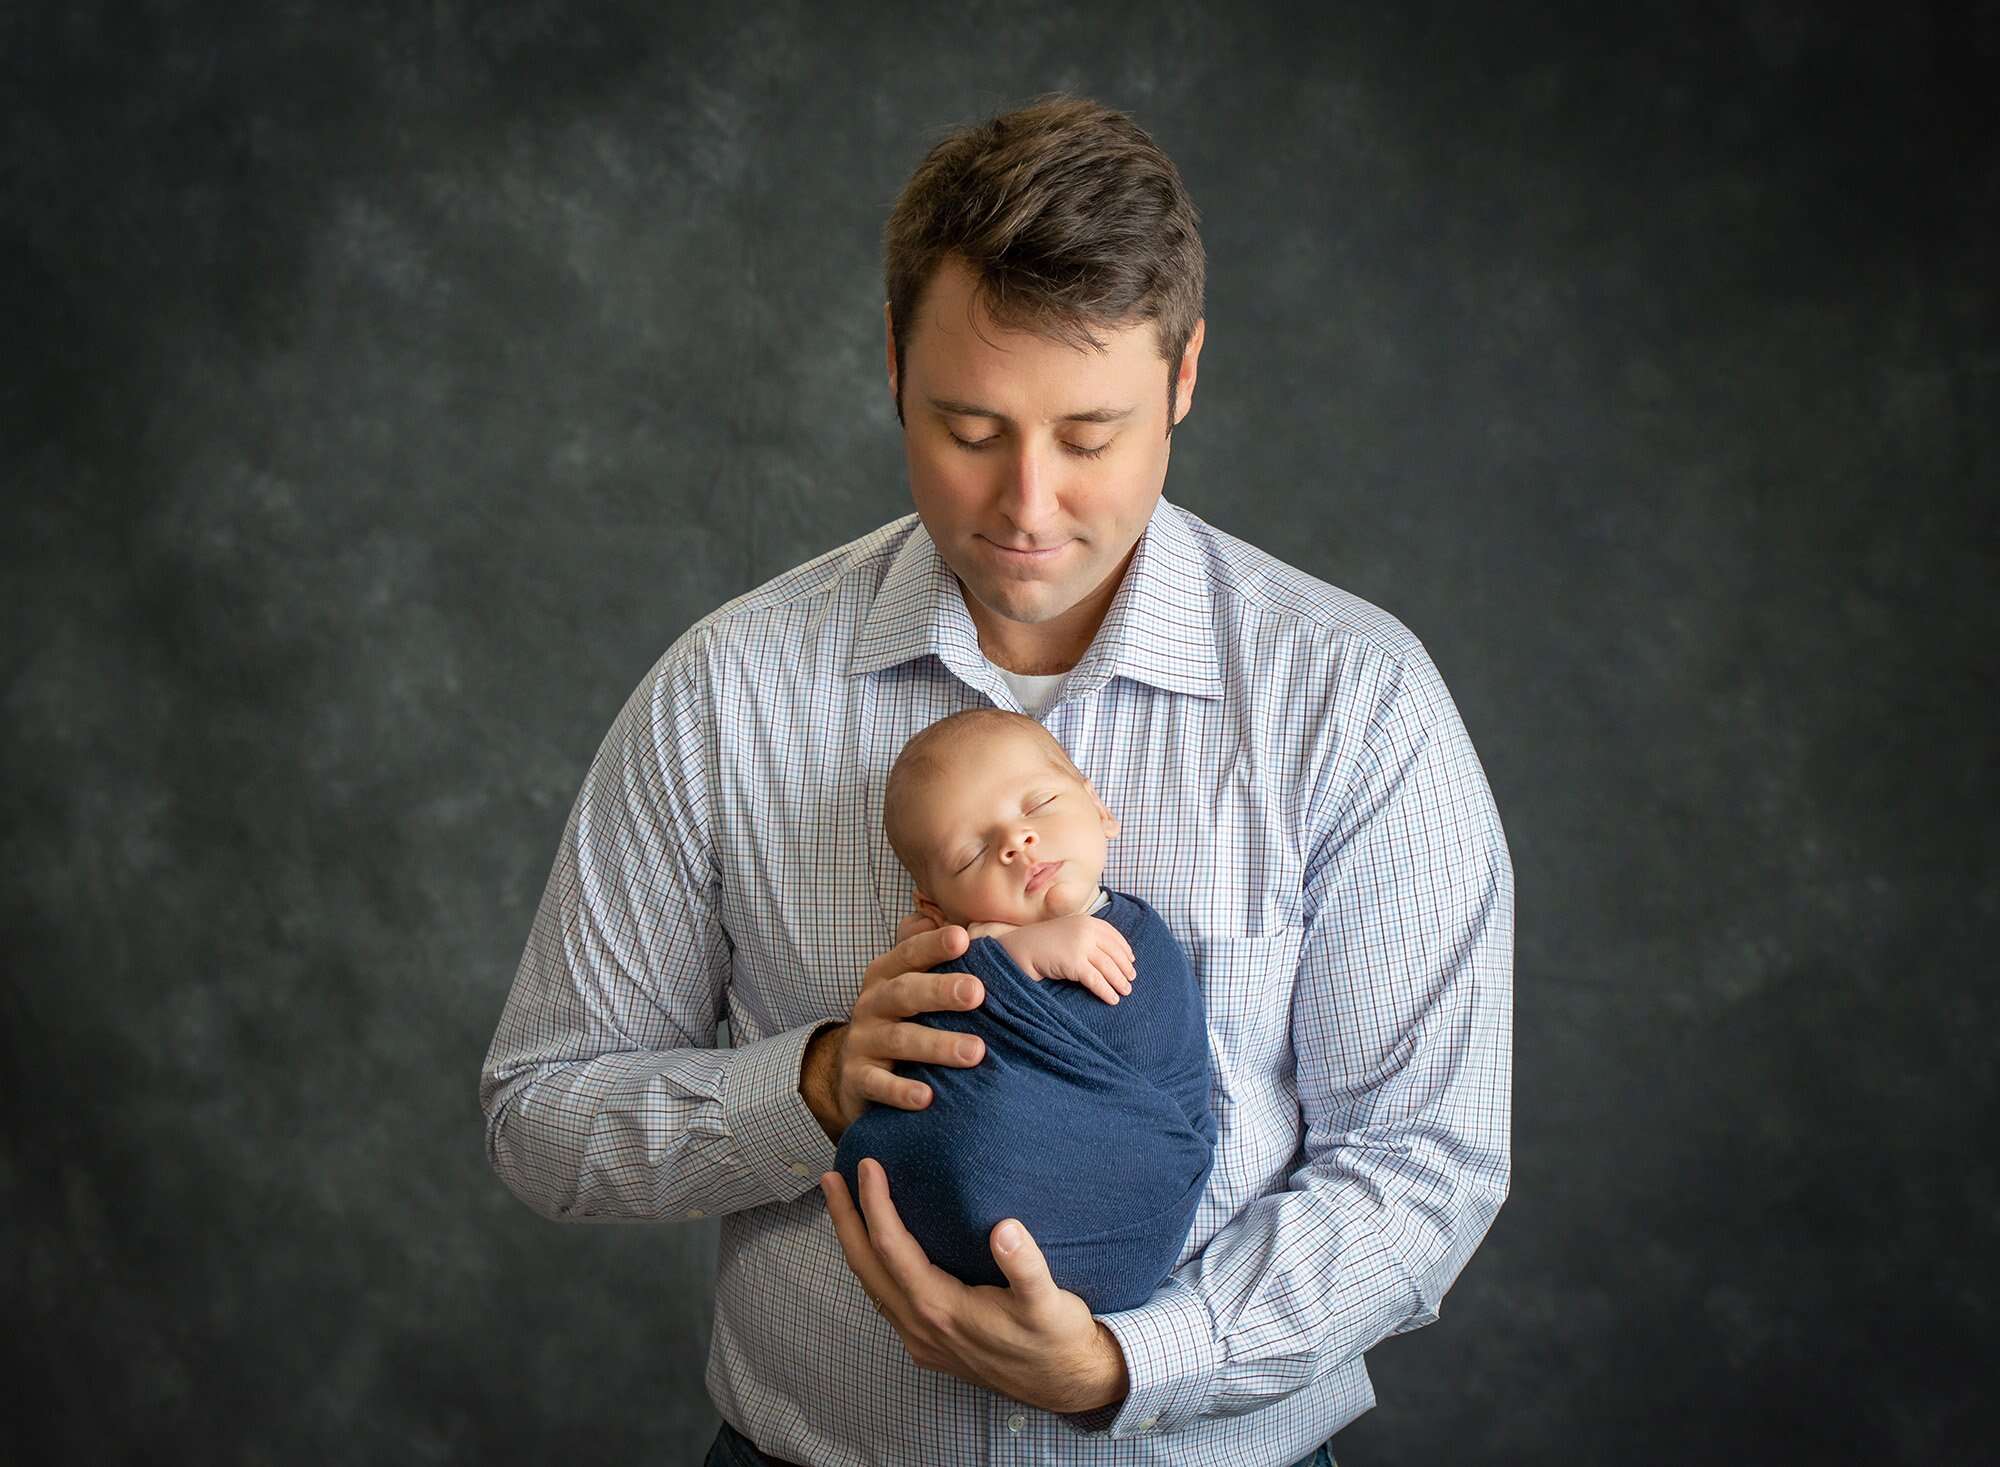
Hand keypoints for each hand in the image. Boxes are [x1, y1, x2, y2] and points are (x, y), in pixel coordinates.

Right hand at [801, 925, 988, 1141]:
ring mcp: (862, 1041)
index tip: (964, 939)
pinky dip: (901, 1091)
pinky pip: (878, 1085)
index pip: (909, 954)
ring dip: (937, 1045)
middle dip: (940, 991)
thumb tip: (964, 923)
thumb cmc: (900, 1021)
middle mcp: (872, 1003)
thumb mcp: (910, 985)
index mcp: (887, 975)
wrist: (855, 1074)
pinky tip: (927, 1097)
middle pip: (905, 992)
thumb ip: (931, 956)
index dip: (934, 945)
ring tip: (975, 1051)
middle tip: (977, 992)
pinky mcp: (857, 1079)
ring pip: (899, 1040)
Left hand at [820, 1156, 1130, 1413]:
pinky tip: (877, 1251)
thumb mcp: (1049, 1301)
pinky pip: (886, 1300)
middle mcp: (920, 1326)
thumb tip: (1004, 1229)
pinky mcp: (929, 1346)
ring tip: (845, 1206)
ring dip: (854, 1243)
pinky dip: (873, 1268)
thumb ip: (1025, 1267)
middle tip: (830, 1177)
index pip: (892, 1247)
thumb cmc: (1057, 1337)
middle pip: (866, 1266)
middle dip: (845, 1219)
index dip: (875, 1204)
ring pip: (871, 1285)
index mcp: (940, 1308)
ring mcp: (921, 1339)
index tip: (868, 1166)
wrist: (1065, 1384)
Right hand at [995, 915, 1135, 1004]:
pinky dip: (1106, 991)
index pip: (1114, 935)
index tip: (1131, 961)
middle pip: (1114, 952)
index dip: (1125, 949)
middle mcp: (1086, 930)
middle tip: (1131, 980)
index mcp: (1086, 920)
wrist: (1020, 948)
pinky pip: (1096, 980)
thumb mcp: (1067, 931)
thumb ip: (1086, 936)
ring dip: (1119, 981)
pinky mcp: (1074, 963)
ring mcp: (1080, 946)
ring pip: (1108, 967)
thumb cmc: (1043, 943)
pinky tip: (1112, 999)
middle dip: (1125, 968)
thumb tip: (1108, 954)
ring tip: (1125, 992)